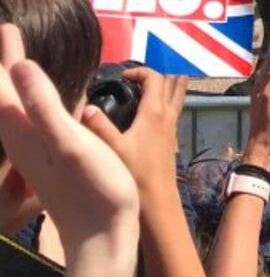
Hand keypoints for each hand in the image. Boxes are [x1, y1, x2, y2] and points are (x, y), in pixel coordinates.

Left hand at [0, 24, 137, 264]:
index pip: (5, 82)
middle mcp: (21, 138)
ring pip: (14, 106)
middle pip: (4, 93)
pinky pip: (29, 117)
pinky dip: (30, 98)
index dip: (6, 53)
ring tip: (16, 59)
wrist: (100, 238)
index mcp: (22, 129)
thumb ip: (43, 104)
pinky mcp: (46, 158)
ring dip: (12, 81)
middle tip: (9, 33)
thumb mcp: (69, 143)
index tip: (7, 24)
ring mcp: (32, 150)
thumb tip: (16, 65)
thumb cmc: (91, 189)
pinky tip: (42, 99)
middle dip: (4, 64)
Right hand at [83, 66, 186, 204]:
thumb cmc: (136, 175)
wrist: (158, 204)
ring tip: (147, 89)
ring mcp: (172, 129)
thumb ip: (99, 126)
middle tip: (136, 79)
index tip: (122, 76)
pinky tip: (150, 116)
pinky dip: (166, 104)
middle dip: (156, 76)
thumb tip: (86, 107)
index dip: (139, 71)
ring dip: (166, 87)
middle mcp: (167, 116)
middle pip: (172, 84)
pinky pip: (173, 112)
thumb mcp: (113, 148)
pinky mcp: (171, 141)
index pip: (154, 78)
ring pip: (176, 98)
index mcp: (154, 112)